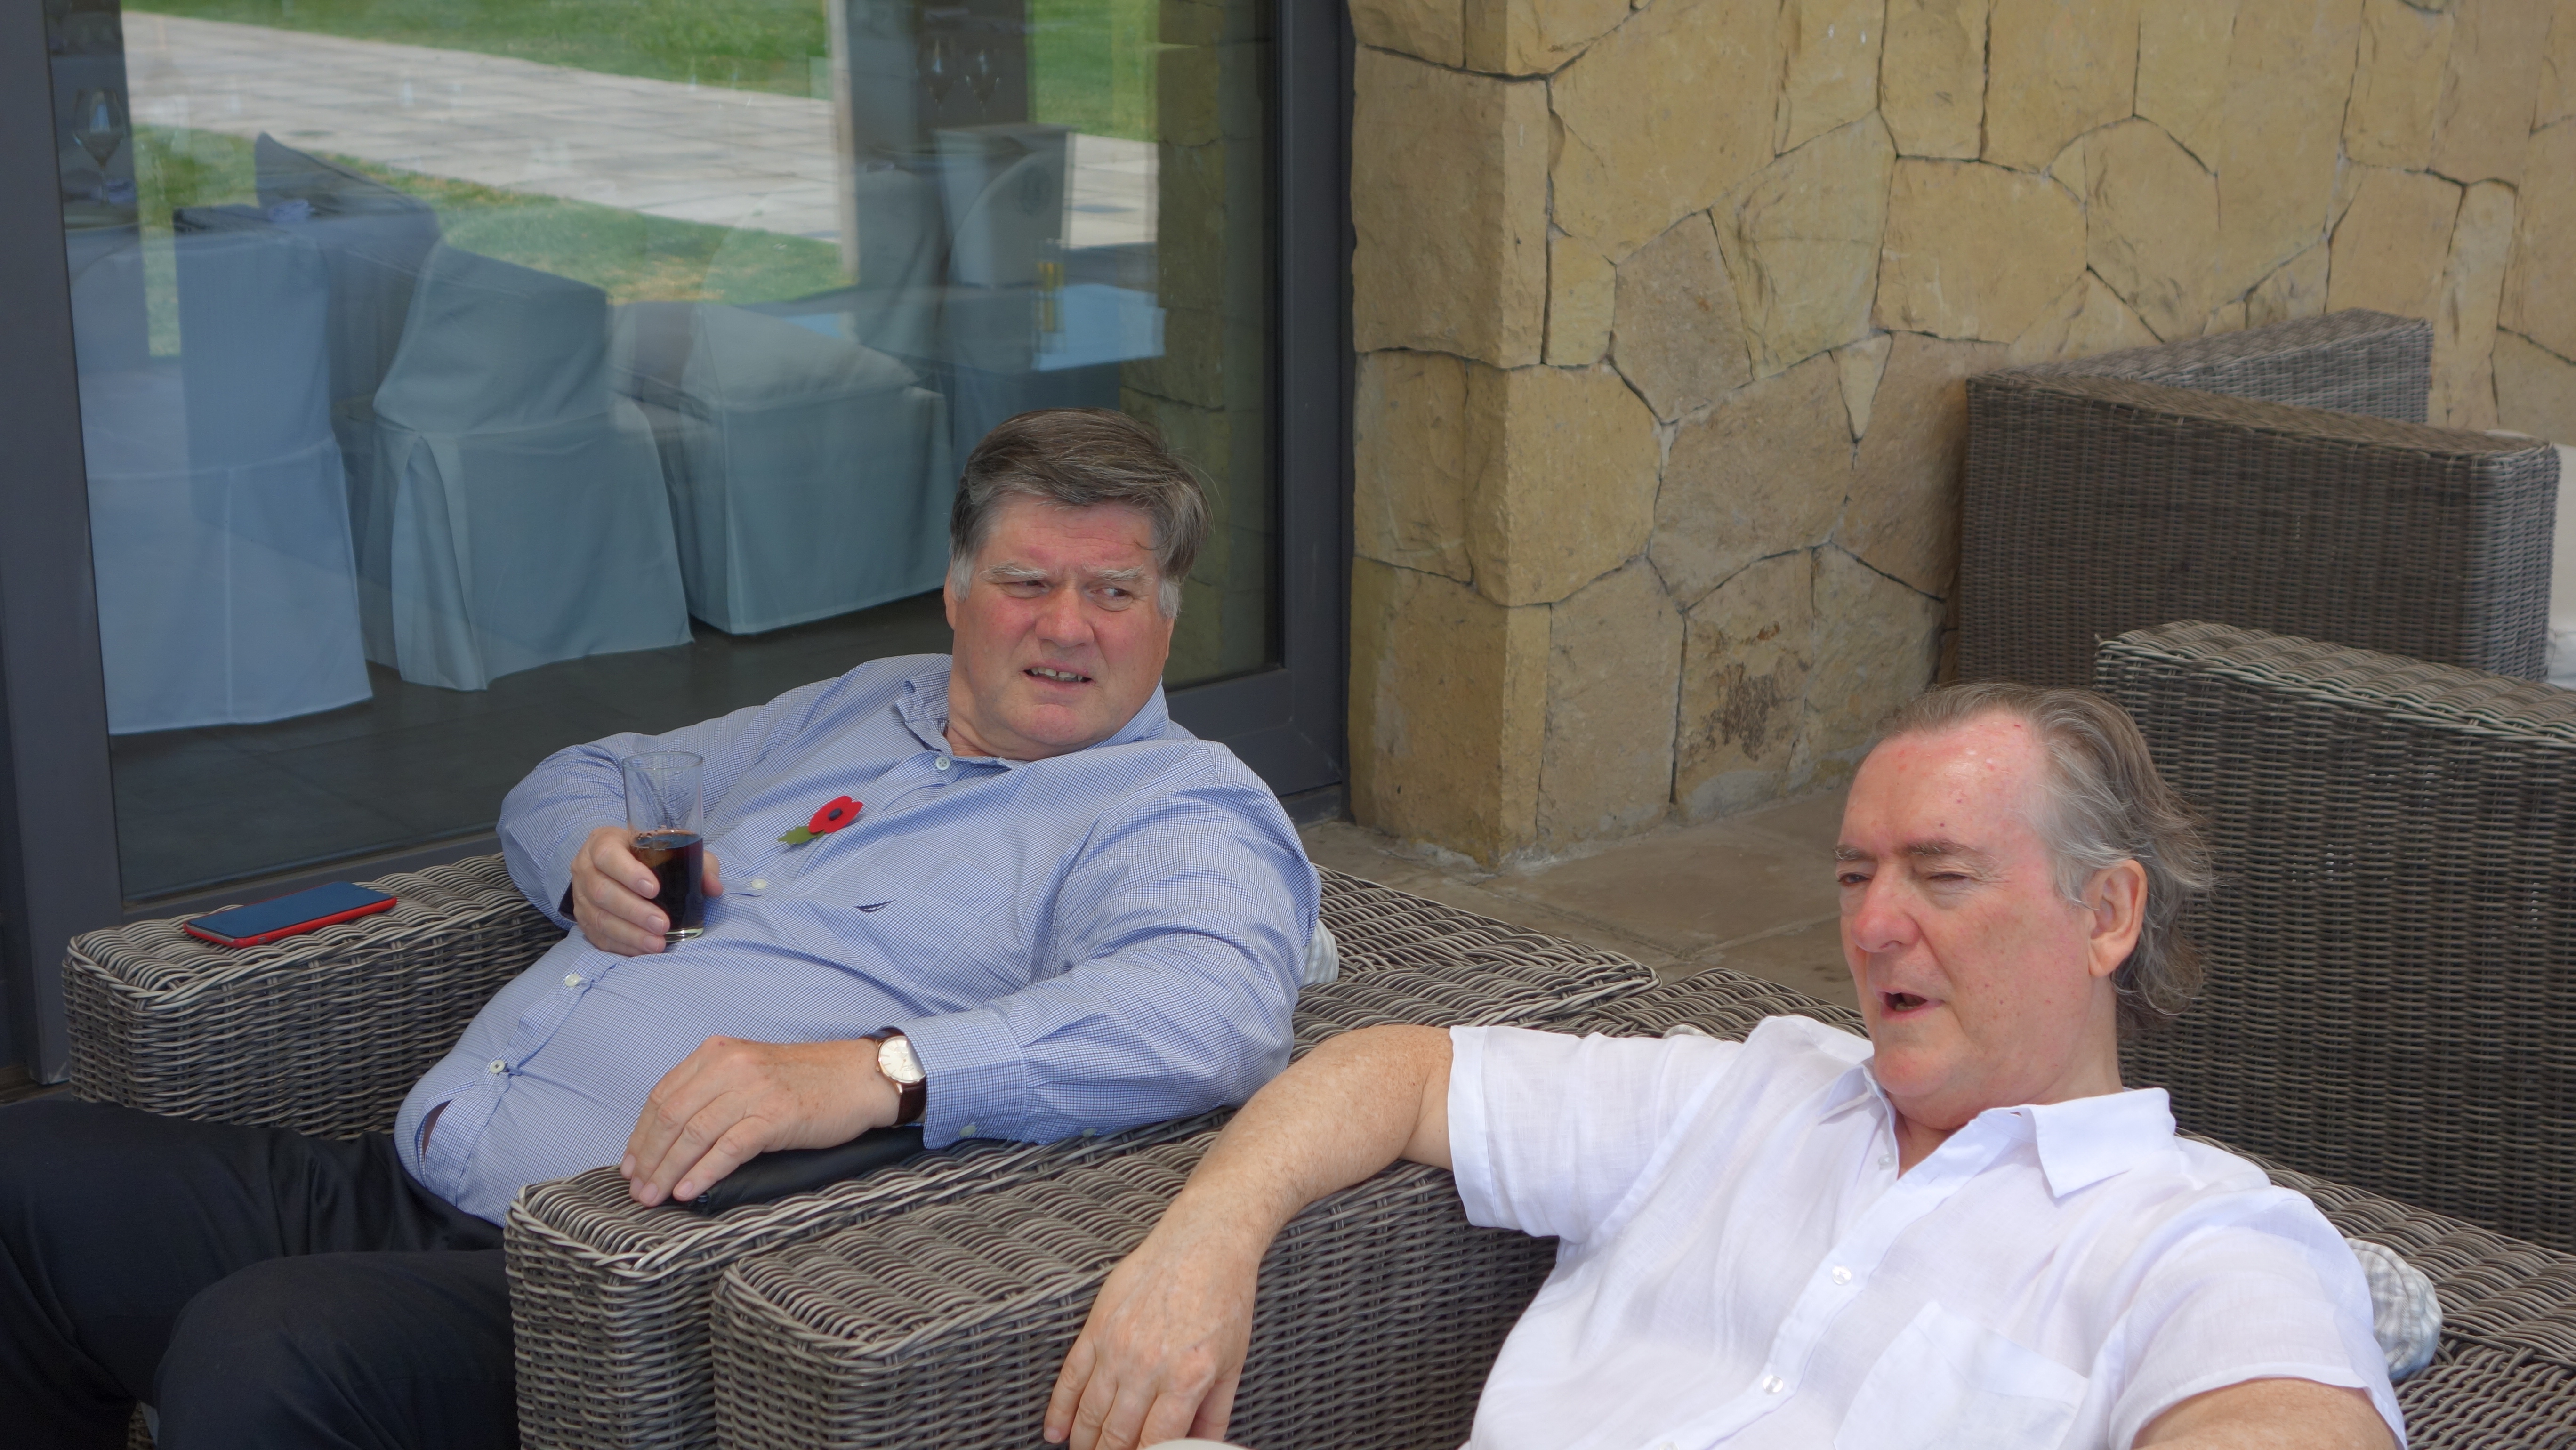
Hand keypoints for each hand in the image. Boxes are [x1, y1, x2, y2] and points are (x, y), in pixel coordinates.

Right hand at [569, 824, 722, 955]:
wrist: (614, 866)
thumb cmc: (647, 855)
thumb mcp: (671, 849)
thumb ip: (696, 863)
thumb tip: (714, 887)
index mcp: (602, 842)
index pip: (608, 856)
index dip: (628, 873)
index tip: (654, 889)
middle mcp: (585, 868)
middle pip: (602, 891)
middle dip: (634, 911)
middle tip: (662, 924)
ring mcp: (580, 896)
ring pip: (599, 918)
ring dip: (629, 933)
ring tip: (657, 943)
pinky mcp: (583, 920)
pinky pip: (598, 937)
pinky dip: (622, 945)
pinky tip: (643, 950)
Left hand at [620, 1036, 895, 1205]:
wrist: (861, 1076)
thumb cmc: (809, 1081)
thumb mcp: (752, 1072)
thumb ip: (715, 1091)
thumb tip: (674, 1138)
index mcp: (719, 1053)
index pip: (663, 1095)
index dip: (641, 1134)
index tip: (631, 1164)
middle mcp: (731, 1066)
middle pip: (672, 1116)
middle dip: (648, 1158)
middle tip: (638, 1190)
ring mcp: (754, 1089)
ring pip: (694, 1134)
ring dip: (668, 1170)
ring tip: (655, 1197)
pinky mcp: (776, 1115)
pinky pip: (728, 1147)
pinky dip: (703, 1172)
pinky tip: (689, 1191)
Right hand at [1044, 1203, 1263, 1449]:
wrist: (1206, 1240)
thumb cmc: (1223, 1296)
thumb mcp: (1233, 1363)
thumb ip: (1215, 1414)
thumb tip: (1201, 1447)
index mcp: (1186, 1378)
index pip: (1154, 1443)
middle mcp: (1148, 1366)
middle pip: (1117, 1434)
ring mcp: (1118, 1345)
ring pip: (1089, 1412)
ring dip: (1084, 1441)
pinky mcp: (1097, 1325)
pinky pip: (1071, 1377)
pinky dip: (1059, 1409)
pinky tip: (1055, 1430)